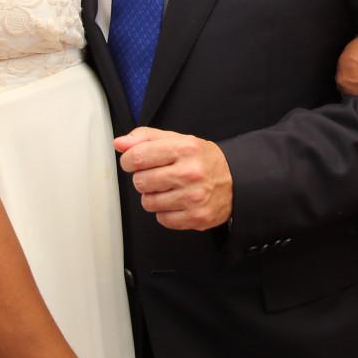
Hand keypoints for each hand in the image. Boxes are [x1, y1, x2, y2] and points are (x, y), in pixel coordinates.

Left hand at [115, 127, 232, 229]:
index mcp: (185, 148)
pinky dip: (166, 212)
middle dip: (144, 179)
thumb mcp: (178, 140)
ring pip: (148, 203)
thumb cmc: (203, 160)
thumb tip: (120, 143)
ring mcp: (195, 197)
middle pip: (140, 182)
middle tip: (159, 175)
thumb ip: (146, 138)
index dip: (129, 161)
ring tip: (170, 189)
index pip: (138, 157)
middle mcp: (191, 172)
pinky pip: (162, 219)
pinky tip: (178, 202)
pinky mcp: (197, 217)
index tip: (134, 162)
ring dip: (154, 197)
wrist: (237, 181)